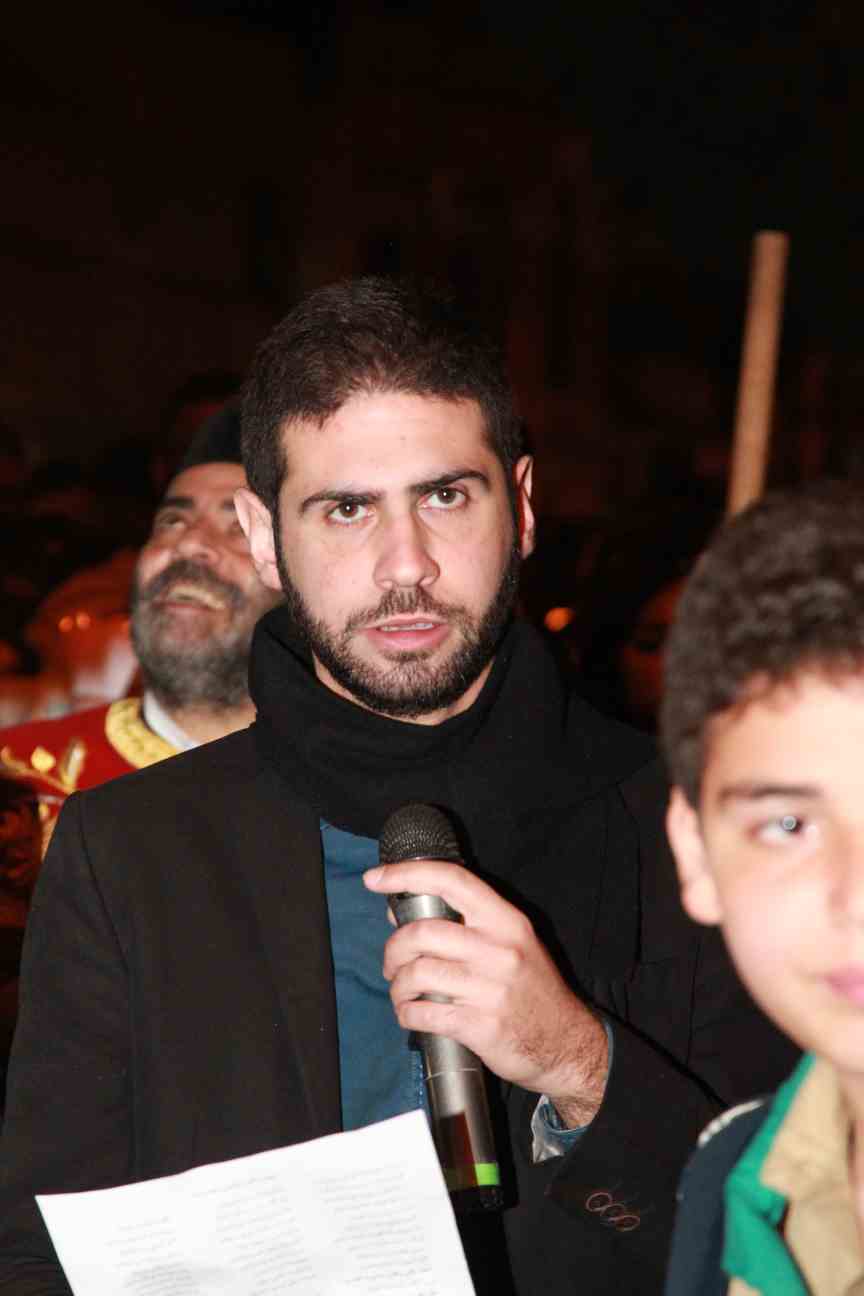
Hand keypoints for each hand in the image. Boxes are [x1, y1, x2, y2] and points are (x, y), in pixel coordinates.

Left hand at [364, 860, 608, 1128]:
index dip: (407, 874)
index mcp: (506, 921)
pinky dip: (407, 1014)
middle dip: (395, 947)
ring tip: (402, 992)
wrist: (566, 1043)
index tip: (375, 879)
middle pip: (424, 932)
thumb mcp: (510, 944)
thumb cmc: (531, 989)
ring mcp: (491, 988)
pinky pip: (424, 1014)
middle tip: (392, 963)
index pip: (451, 881)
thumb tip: (399, 911)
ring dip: (398, 985)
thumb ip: (461, 924)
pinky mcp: (481, 1026)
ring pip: (418, 973)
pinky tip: (411, 1015)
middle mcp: (500, 949)